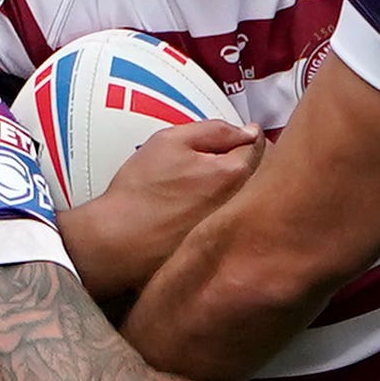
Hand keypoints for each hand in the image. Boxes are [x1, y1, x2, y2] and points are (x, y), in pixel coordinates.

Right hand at [61, 120, 262, 300]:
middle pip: (262, 176)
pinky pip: (237, 223)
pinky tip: (203, 213)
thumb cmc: (140, 191)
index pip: (260, 146)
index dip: (248, 138)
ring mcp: (236, 230)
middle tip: (223, 161)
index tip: (238, 138)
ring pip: (251, 200)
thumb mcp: (170, 141)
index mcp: (234, 173)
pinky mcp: (225, 250)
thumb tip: (248, 131)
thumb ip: (215, 130)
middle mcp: (243, 205)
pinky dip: (229, 214)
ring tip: (210, 188)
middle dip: (249, 165)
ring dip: (242, 190)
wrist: (117, 241)